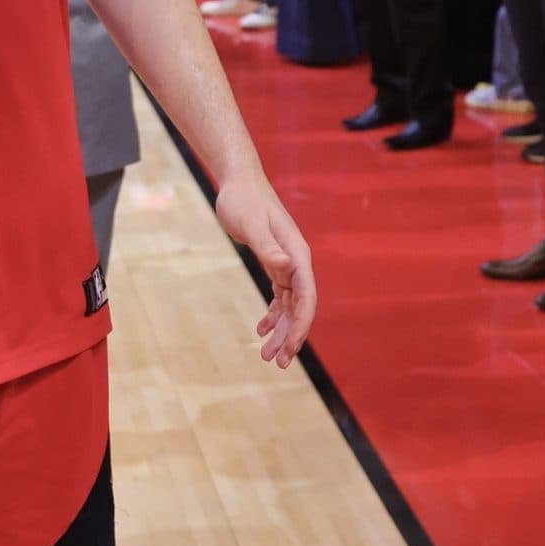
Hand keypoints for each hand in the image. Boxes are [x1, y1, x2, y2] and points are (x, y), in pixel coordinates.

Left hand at [214, 176, 316, 367]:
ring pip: (289, 306)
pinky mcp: (274, 263)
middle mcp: (296, 262)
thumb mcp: (250, 223)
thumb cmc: (243, 200)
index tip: (292, 348)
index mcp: (297, 255)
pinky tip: (261, 331)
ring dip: (281, 331)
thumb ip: (267, 247)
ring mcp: (287, 264)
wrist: (238, 182)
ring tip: (266, 356)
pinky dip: (272, 315)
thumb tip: (285, 266)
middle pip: (300, 307)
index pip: (306, 297)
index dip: (301, 324)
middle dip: (292, 336)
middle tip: (277, 363)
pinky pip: (279, 296)